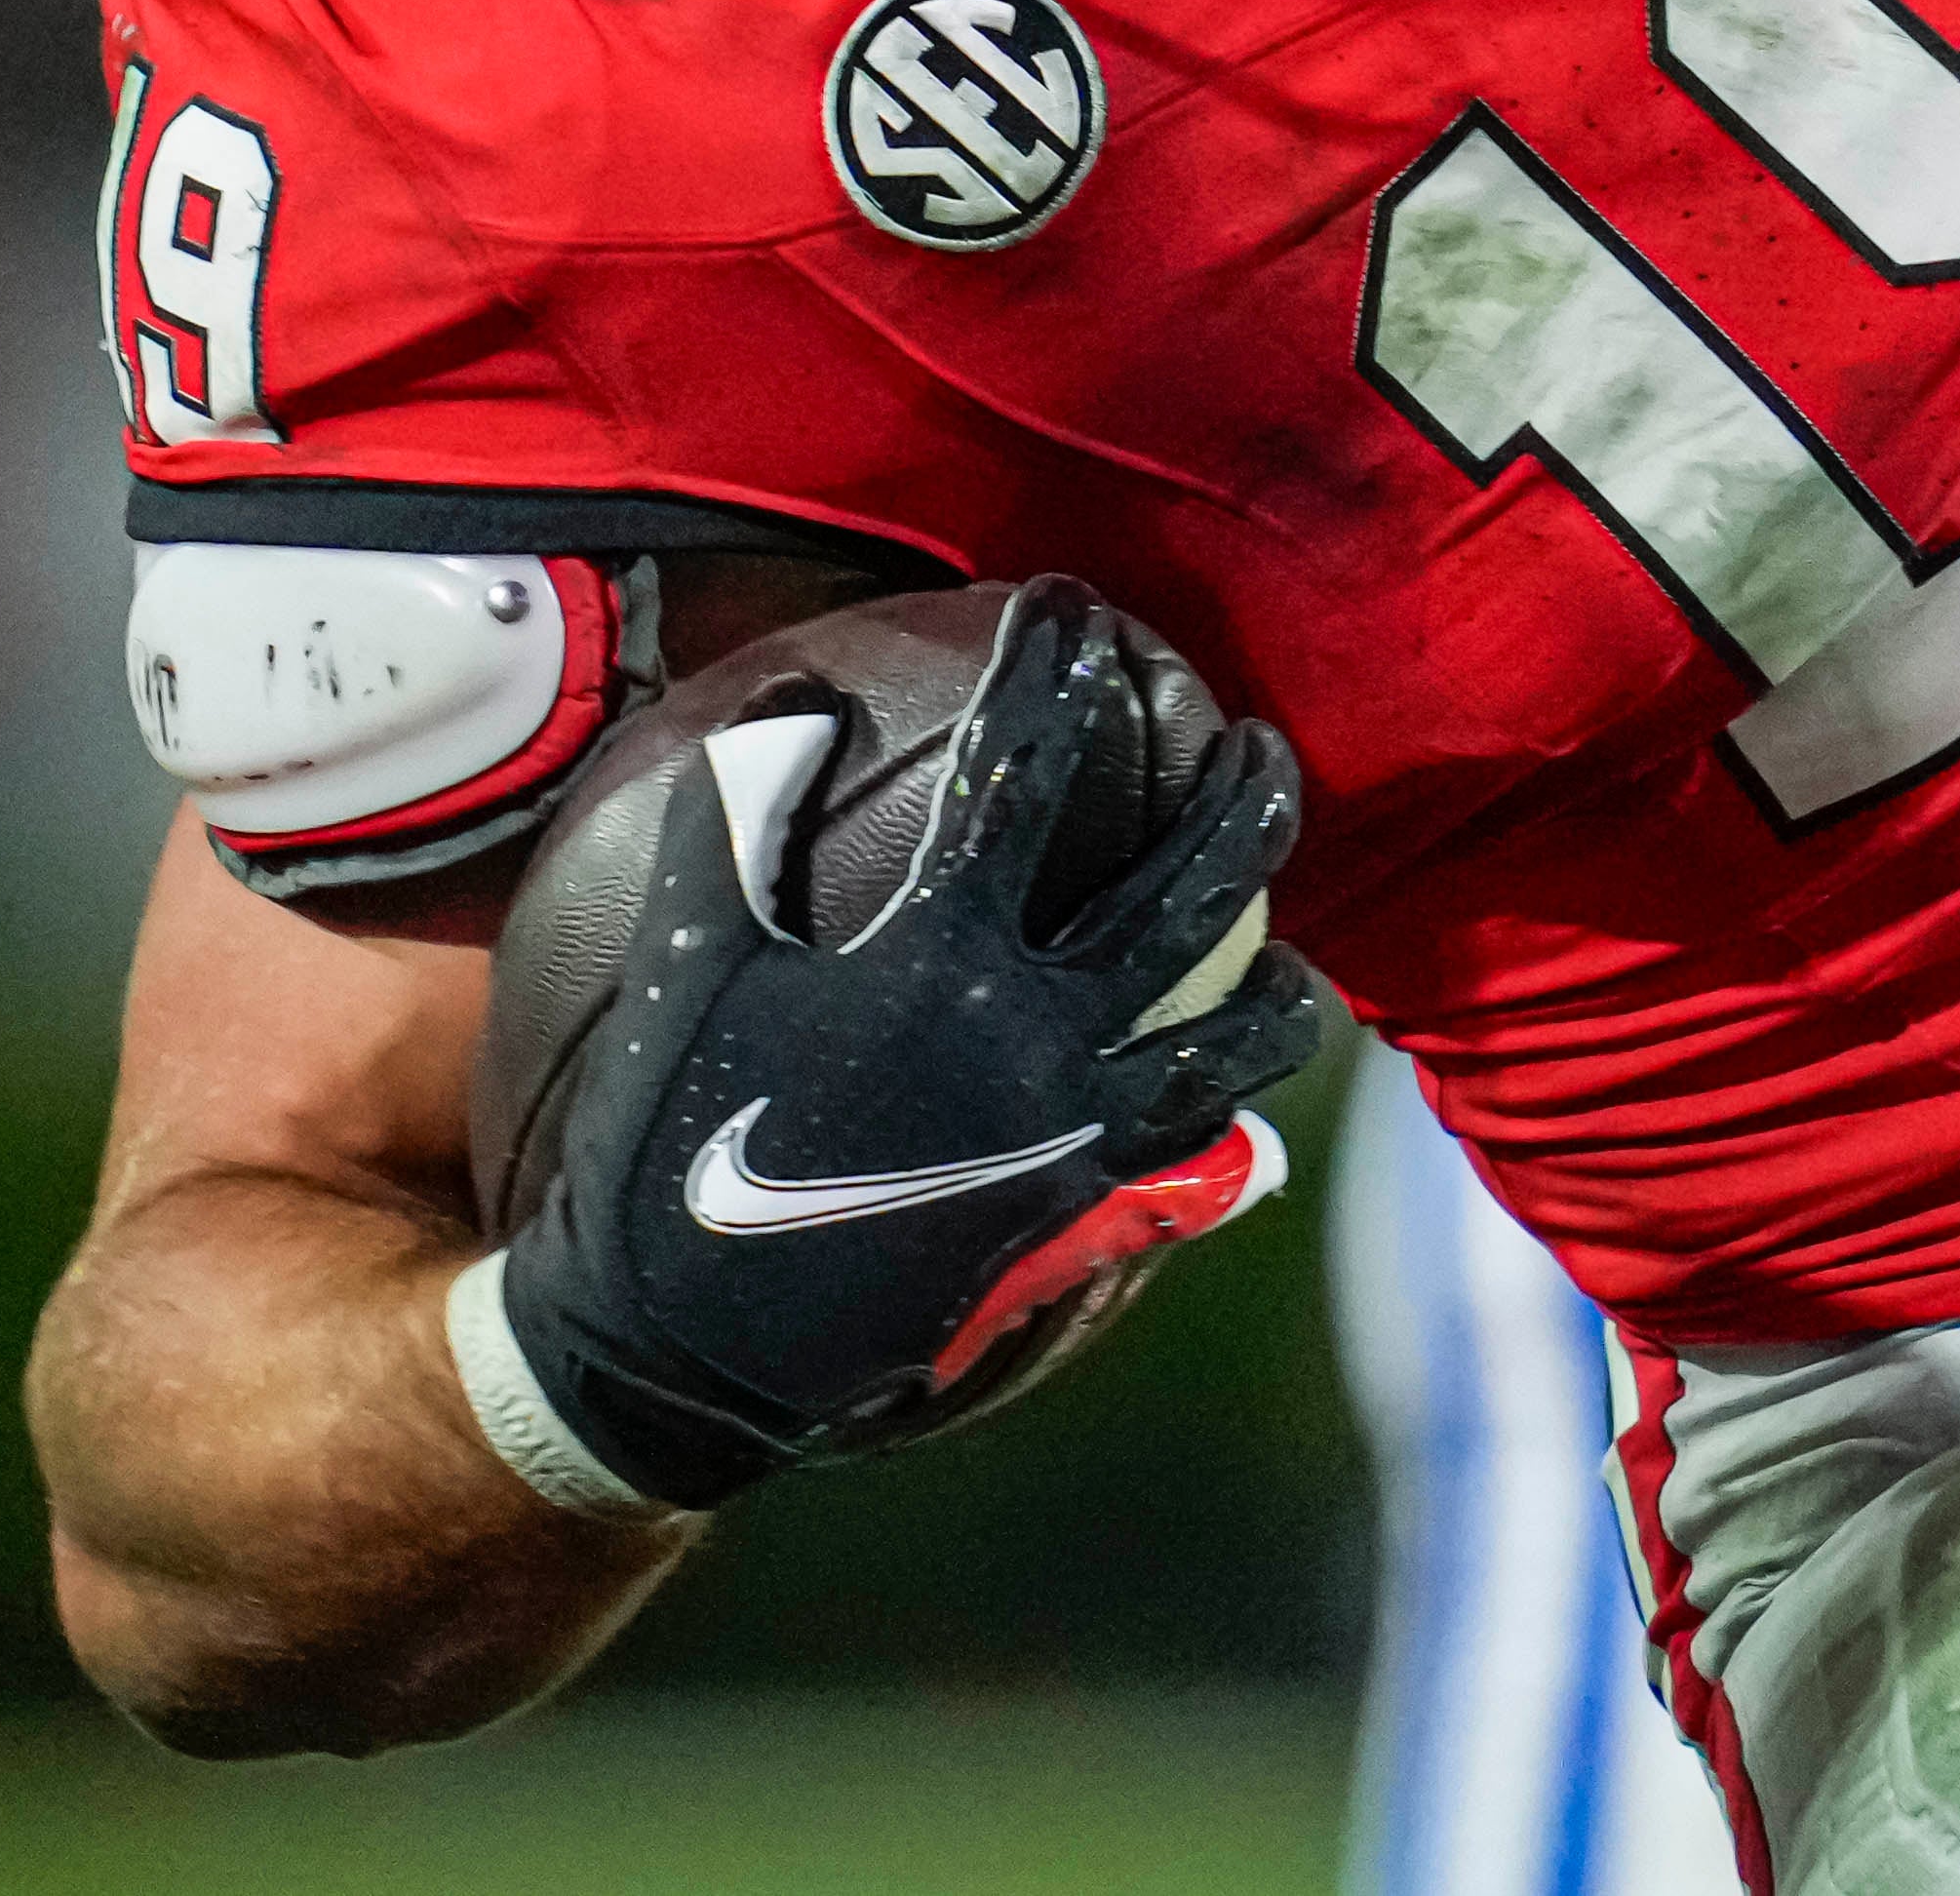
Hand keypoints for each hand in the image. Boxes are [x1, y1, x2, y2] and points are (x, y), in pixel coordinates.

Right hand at [454, 582, 1329, 1505]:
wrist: (684, 1353)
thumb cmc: (669, 1148)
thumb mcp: (685, 968)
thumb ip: (738, 823)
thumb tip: (798, 700)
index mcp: (937, 957)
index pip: (1023, 769)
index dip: (1052, 667)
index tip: (1068, 607)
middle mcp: (1033, 1037)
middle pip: (1189, 887)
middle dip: (1240, 792)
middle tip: (1256, 738)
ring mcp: (1074, 1136)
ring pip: (1233, 1035)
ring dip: (1277, 976)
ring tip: (1289, 939)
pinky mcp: (1084, 1223)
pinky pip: (1198, 1157)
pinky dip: (1231, 1116)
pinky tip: (1235, 1097)